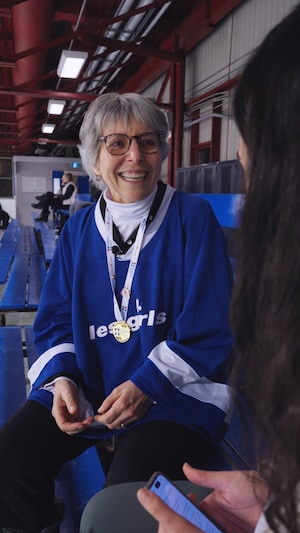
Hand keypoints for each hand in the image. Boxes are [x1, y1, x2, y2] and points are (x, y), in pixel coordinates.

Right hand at [52, 379, 93, 434]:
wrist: (66, 382)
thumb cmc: (64, 387)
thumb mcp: (67, 392)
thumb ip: (70, 402)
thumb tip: (73, 412)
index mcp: (57, 413)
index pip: (63, 425)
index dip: (72, 427)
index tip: (82, 424)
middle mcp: (62, 417)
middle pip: (69, 429)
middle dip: (79, 427)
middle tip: (88, 421)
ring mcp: (68, 417)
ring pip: (75, 427)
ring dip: (83, 425)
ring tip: (90, 419)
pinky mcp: (74, 415)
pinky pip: (79, 422)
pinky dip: (84, 422)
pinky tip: (89, 418)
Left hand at [94, 380, 151, 429]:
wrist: (147, 386)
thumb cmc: (132, 386)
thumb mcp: (117, 390)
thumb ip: (107, 401)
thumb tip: (100, 410)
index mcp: (121, 405)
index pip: (106, 419)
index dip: (99, 419)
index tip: (97, 416)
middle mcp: (127, 414)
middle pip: (111, 426)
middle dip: (105, 422)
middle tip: (104, 415)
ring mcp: (133, 417)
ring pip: (119, 427)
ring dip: (113, 423)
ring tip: (113, 415)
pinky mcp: (138, 418)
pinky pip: (126, 425)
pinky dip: (121, 422)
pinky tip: (120, 415)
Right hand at [137, 464, 267, 532]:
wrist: (274, 502)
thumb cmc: (254, 486)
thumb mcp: (227, 479)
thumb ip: (205, 476)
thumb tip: (186, 467)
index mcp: (211, 502)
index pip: (189, 508)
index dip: (178, 509)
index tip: (166, 508)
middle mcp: (215, 517)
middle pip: (194, 523)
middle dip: (184, 523)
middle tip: (173, 523)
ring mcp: (222, 529)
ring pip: (202, 531)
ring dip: (195, 530)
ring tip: (184, 528)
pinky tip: (201, 532)